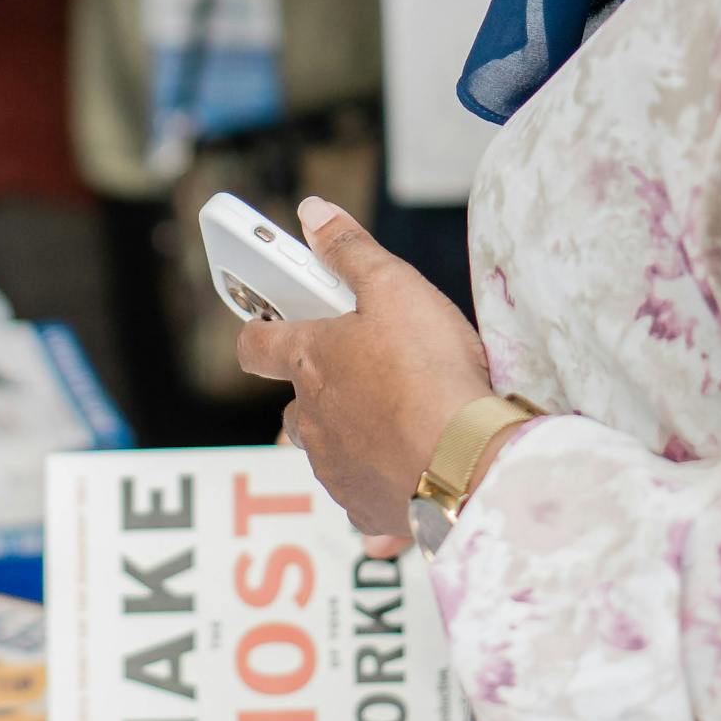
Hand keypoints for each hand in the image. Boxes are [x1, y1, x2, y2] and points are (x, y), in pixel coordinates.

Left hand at [237, 196, 493, 533]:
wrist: (465, 460)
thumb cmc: (428, 372)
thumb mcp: (394, 288)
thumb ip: (351, 251)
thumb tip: (313, 212)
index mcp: (310, 362)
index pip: (256, 345)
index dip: (260, 333)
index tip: (270, 327)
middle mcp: (310, 419)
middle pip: (298, 403)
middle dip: (327, 391)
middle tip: (377, 376)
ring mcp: (333, 467)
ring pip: (330, 448)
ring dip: (356, 436)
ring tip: (406, 422)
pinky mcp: (364, 507)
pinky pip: (364, 494)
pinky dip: (382, 482)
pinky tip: (415, 471)